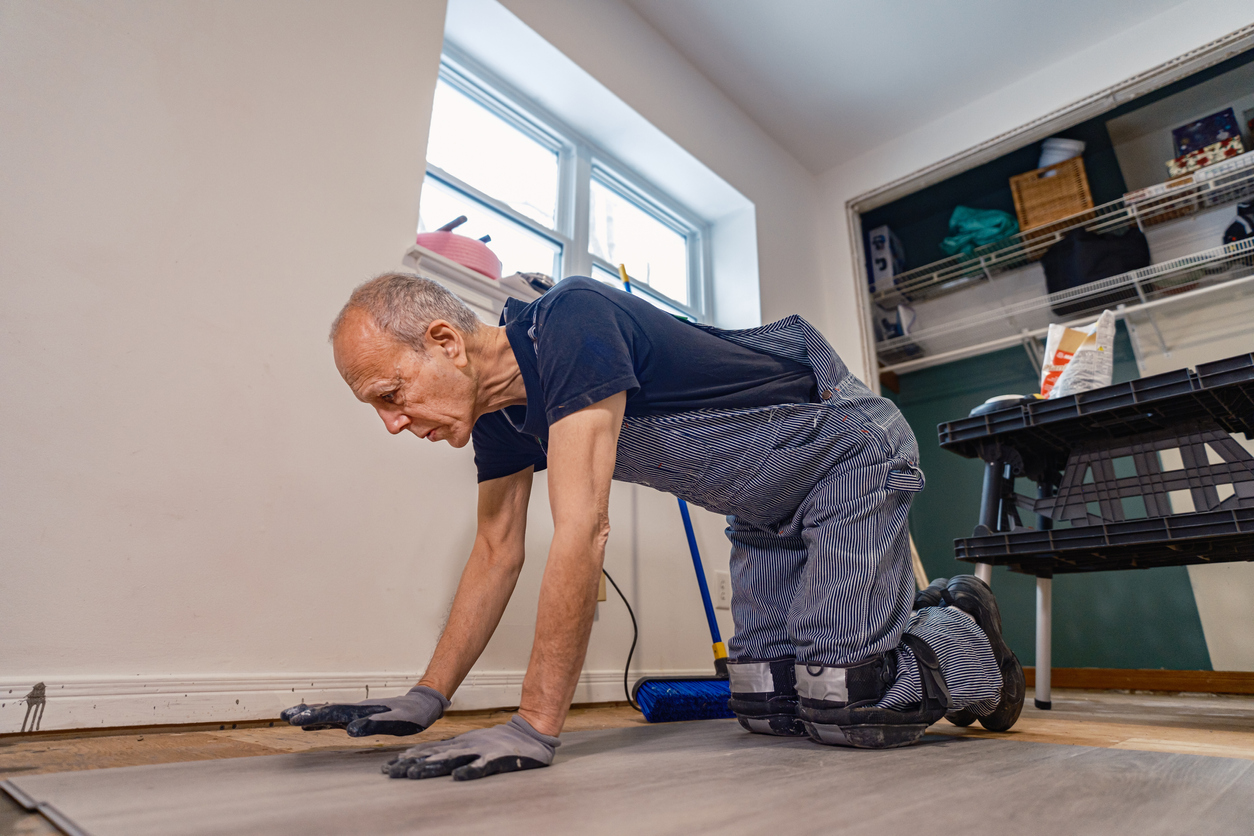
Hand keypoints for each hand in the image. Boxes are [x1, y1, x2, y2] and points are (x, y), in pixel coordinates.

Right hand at [279, 685, 448, 736]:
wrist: (422, 706)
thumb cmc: (413, 715)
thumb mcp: (399, 721)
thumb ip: (377, 724)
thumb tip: (352, 729)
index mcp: (362, 711)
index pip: (334, 712)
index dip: (314, 715)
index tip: (296, 718)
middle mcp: (357, 710)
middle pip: (328, 710)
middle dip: (307, 713)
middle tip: (285, 716)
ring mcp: (358, 713)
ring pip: (330, 713)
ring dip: (311, 715)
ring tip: (291, 717)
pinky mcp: (361, 717)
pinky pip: (338, 718)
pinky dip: (323, 720)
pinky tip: (313, 723)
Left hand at [382, 714, 558, 780]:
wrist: (528, 734)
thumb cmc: (498, 742)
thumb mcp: (470, 743)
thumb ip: (451, 751)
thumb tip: (424, 758)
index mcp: (459, 744)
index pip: (430, 751)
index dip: (410, 758)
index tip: (390, 767)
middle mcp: (465, 746)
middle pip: (434, 755)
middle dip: (412, 764)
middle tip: (392, 772)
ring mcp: (480, 752)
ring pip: (452, 759)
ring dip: (432, 766)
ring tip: (414, 773)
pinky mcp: (496, 759)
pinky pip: (481, 767)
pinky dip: (469, 771)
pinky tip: (457, 777)